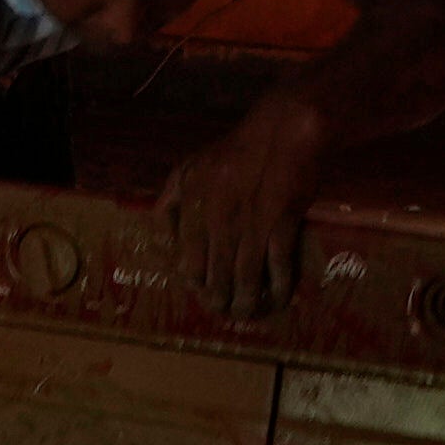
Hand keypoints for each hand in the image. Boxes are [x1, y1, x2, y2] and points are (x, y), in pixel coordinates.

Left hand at [158, 102, 329, 313]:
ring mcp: (251, 225)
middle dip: (220, 300)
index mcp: (193, 207)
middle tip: (224, 311)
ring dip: (246, 302)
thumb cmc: (235, 150)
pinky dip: (279, 287)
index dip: (196, 284)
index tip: (202, 292)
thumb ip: (169, 199)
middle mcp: (218, 220)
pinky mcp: (281, 224)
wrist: (282, 131)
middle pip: (215, 276)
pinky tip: (279, 298)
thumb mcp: (189, 168)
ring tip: (247, 313)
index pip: (188, 262)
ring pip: (245, 278)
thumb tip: (163, 237)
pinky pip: (278, 266)